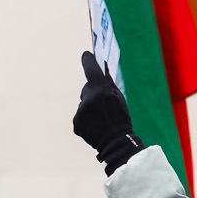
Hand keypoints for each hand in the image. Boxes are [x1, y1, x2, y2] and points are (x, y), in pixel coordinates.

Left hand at [73, 50, 143, 173]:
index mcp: (100, 90)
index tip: (86, 54)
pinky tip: (95, 125)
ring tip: (101, 118)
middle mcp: (87, 99)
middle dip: (93, 92)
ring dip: (90, 107)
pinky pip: (80, 115)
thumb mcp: (118, 97)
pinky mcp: (76, 123)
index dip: (88, 60)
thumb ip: (108, 82)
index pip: (91, 68)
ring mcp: (80, 112)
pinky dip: (86, 118)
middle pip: (87, 89)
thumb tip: (102, 67)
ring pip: (84, 103)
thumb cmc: (121, 117)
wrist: (116, 143)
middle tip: (104, 104)